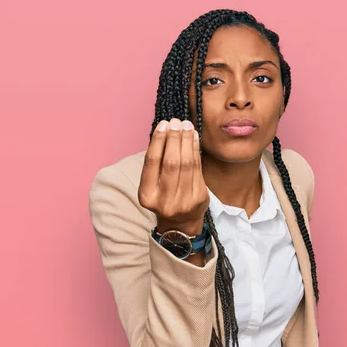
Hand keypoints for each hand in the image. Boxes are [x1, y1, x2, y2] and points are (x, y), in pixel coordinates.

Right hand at [138, 118, 208, 235]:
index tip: (163, 124)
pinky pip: (198, 169)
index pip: (152, 163)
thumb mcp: (153, 186)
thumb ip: (156, 164)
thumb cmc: (164, 197)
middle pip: (171, 162)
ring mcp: (184, 201)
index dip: (158, 141)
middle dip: (174, 138)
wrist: (180, 224)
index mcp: (147, 196)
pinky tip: (194, 138)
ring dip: (187, 141)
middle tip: (177, 122)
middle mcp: (165, 200)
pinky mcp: (199, 198)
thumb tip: (166, 131)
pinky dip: (196, 151)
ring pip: (187, 164)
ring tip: (186, 126)